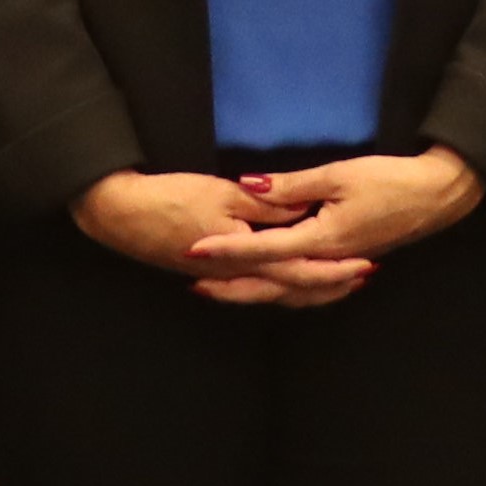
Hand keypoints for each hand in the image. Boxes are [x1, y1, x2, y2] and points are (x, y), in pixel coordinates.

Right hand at [75, 168, 347, 307]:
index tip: (364, 264)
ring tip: (338, 284)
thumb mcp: (224, 193)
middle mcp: (238, 275)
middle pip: (292, 290)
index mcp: (245, 256)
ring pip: (275, 292)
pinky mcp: (213, 273)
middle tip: (362, 279)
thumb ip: (267, 203)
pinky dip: (280, 286)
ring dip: (307, 291)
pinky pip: (256, 286)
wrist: (120, 213)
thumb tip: (305, 209)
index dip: (334, 269)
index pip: (300, 269)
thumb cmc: (171, 198)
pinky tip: (288, 280)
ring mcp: (224, 278)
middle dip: (328, 287)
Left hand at [186, 149, 479, 309]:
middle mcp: (328, 263)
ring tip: (223, 289)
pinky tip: (272, 285)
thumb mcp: (339, 174)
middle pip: (272, 285)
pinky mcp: (347, 264)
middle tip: (196, 284)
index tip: (194, 248)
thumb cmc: (391, 180)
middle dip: (233, 286)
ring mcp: (339, 268)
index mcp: (323, 241)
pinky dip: (284, 290)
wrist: (437, 196)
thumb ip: (291, 185)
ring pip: (290, 292)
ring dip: (255, 292)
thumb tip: (248, 185)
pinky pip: (308, 287)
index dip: (227, 249)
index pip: (264, 249)